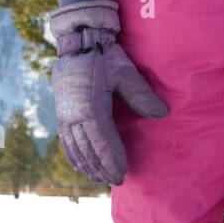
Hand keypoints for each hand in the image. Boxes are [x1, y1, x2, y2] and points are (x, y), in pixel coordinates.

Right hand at [50, 0, 166, 185]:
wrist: (76, 42)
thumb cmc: (104, 56)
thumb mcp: (125, 72)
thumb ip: (142, 94)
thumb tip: (162, 113)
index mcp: (91, 108)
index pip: (103, 142)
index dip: (112, 160)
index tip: (122, 174)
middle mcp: (74, 116)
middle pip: (88, 150)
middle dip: (101, 167)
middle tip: (115, 181)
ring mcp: (65, 115)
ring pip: (75, 148)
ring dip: (87, 165)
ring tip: (99, 178)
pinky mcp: (61, 112)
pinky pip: (65, 140)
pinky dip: (72, 155)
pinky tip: (79, 165)